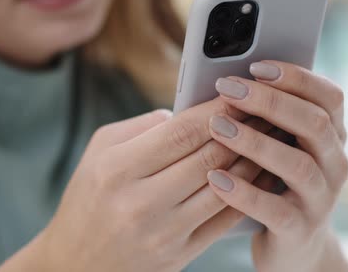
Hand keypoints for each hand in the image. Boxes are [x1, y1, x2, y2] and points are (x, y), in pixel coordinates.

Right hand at [0, 99, 273, 271]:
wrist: (76, 265)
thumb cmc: (87, 200)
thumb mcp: (98, 154)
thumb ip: (141, 128)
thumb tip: (187, 114)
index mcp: (117, 169)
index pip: (181, 132)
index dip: (217, 110)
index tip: (239, 93)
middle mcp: (140, 202)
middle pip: (208, 157)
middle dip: (243, 129)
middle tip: (266, 109)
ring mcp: (163, 233)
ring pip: (224, 187)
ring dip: (253, 159)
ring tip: (271, 138)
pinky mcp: (179, 255)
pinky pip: (224, 219)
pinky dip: (247, 192)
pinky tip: (261, 174)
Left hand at [205, 61, 347, 271]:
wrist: (295, 247)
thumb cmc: (277, 182)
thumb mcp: (280, 146)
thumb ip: (267, 118)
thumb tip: (226, 81)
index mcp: (332, 136)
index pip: (329, 96)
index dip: (296, 77)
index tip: (255, 66)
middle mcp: (335, 164)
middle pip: (314, 123)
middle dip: (269, 101)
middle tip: (228, 88)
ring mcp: (322, 199)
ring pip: (298, 165)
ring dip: (255, 141)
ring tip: (217, 127)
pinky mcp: (300, 230)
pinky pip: (276, 210)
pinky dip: (244, 192)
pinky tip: (216, 178)